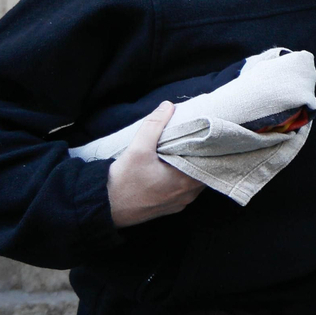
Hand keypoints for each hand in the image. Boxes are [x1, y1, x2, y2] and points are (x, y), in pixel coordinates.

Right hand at [106, 101, 203, 227]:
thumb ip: (154, 126)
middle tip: (195, 139)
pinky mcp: (170, 207)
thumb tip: (168, 106)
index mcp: (186, 181)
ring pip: (195, 181)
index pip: (209, 160)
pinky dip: (183, 178)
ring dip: (191, 167)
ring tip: (185, 151)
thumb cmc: (123, 182)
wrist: (105, 207)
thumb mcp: (138, 149)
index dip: (209, 146)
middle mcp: (189, 194)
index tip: (207, 133)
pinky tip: (174, 168)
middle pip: (204, 170)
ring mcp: (180, 202)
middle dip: (200, 155)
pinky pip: (185, 190)